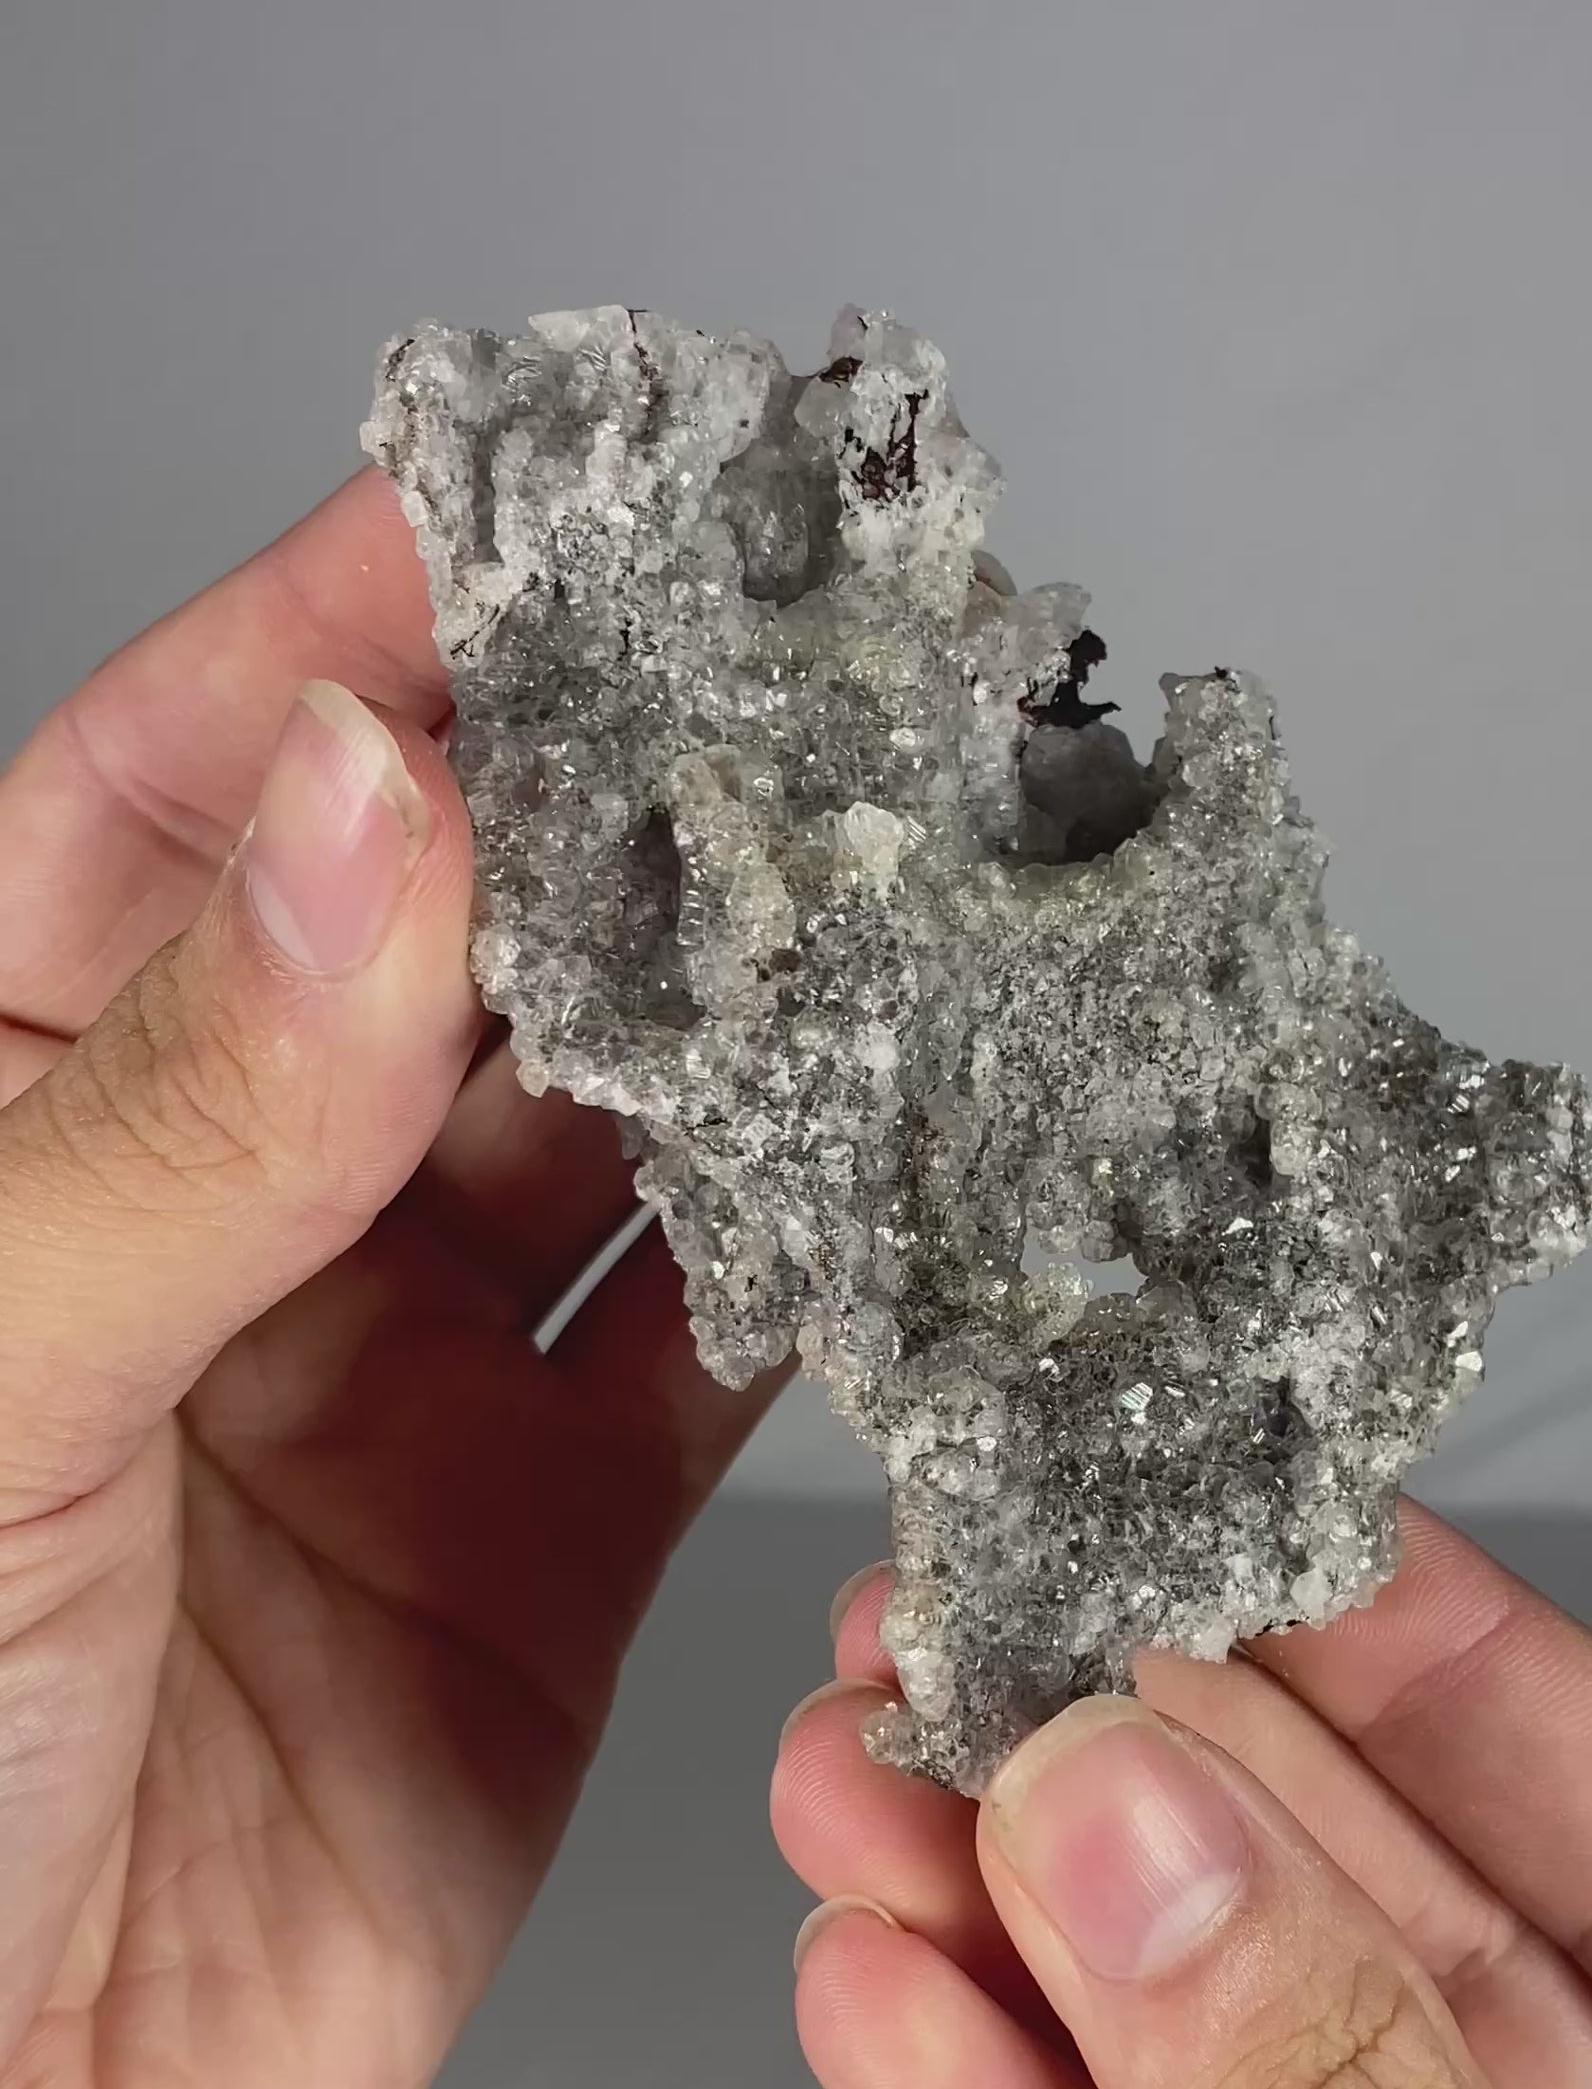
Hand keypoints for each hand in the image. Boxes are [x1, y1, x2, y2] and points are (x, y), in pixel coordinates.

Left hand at [0, 477, 765, 2088]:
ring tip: (912, 911)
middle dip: (617, 817)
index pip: (181, 806)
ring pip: (605, 1140)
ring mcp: (376, 1395)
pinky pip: (710, 1378)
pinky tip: (919, 1190)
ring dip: (751, 1033)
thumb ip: (174, 1126)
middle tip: (815, 699)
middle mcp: (193, 1228)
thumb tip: (369, 809)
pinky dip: (828, 1287)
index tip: (549, 516)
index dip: (358, 644)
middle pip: (436, 944)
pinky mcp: (535, 1572)